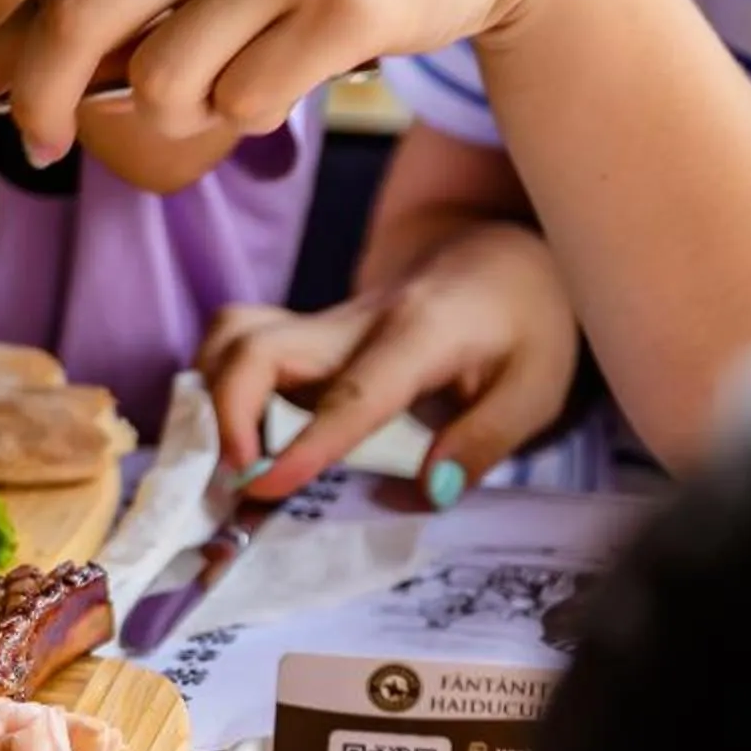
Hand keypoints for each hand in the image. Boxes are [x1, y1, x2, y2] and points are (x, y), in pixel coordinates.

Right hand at [203, 223, 582, 507]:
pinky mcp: (300, 334)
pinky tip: (236, 430)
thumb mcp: (537, 390)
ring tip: (229, 457)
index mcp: (420, 334)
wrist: (497, 258)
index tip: (262, 486)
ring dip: (212, 397)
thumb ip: (484, 442)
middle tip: (239, 478)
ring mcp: (319, 325)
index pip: (355, 391)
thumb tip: (424, 492)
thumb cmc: (524, 326)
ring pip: (233, 337)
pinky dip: (216, 385)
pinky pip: (237, 344)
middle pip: (258, 346)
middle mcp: (354, 322)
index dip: (307, 442)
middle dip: (227, 413)